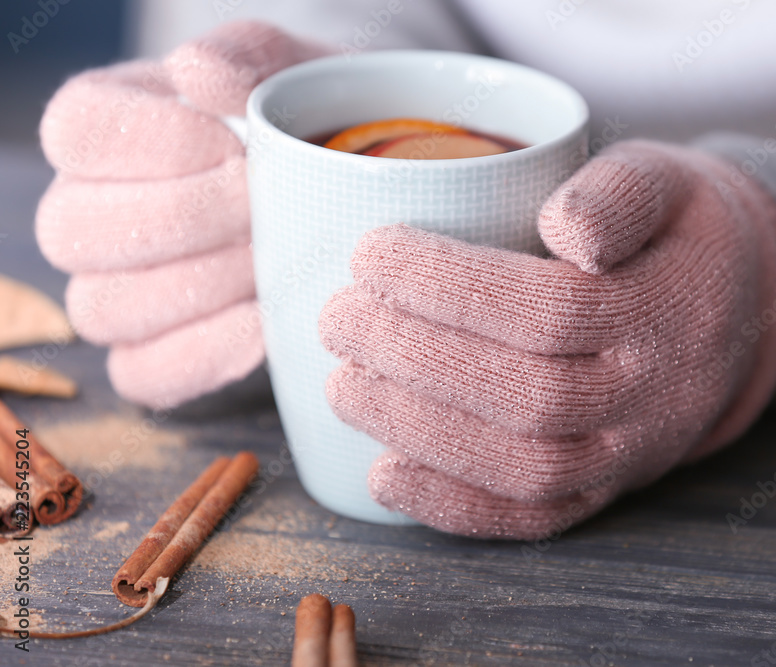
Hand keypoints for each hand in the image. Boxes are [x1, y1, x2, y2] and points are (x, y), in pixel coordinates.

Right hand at [35, 21, 329, 407]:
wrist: (352, 196)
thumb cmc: (311, 129)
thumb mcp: (295, 73)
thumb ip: (249, 54)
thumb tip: (195, 72)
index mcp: (106, 127)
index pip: (79, 131)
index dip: (158, 143)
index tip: (239, 149)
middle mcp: (86, 211)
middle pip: (75, 229)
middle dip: (185, 220)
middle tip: (263, 210)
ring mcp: (111, 289)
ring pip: (102, 308)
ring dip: (200, 287)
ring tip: (270, 262)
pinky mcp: (154, 353)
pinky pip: (144, 373)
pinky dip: (205, 353)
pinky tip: (264, 322)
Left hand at [319, 140, 775, 538]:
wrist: (741, 311)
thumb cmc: (680, 233)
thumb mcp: (667, 180)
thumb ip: (617, 193)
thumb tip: (563, 228)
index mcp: (668, 309)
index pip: (547, 309)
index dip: (447, 287)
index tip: (371, 253)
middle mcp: (653, 395)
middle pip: (525, 395)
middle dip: (412, 359)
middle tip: (339, 318)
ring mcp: (631, 453)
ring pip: (523, 468)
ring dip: (419, 433)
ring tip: (343, 386)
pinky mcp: (607, 488)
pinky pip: (535, 519)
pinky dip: (453, 509)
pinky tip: (384, 475)